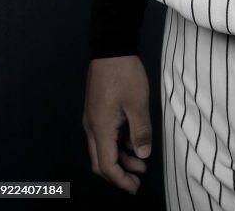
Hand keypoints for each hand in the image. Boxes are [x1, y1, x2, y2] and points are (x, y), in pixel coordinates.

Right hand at [83, 55, 151, 193]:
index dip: (121, 180)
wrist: (110, 47)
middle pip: (100, 161)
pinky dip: (117, 144)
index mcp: (100, 128)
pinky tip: (132, 141)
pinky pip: (103, 135)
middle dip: (119, 173)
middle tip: (137, 179)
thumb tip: (143, 155)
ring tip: (140, 161)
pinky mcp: (96, 109)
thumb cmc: (124, 73)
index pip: (107, 165)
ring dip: (119, 158)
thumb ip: (140, 131)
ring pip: (101, 148)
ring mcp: (92, 118)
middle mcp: (91, 126)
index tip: (135, 187)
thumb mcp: (138, 103)